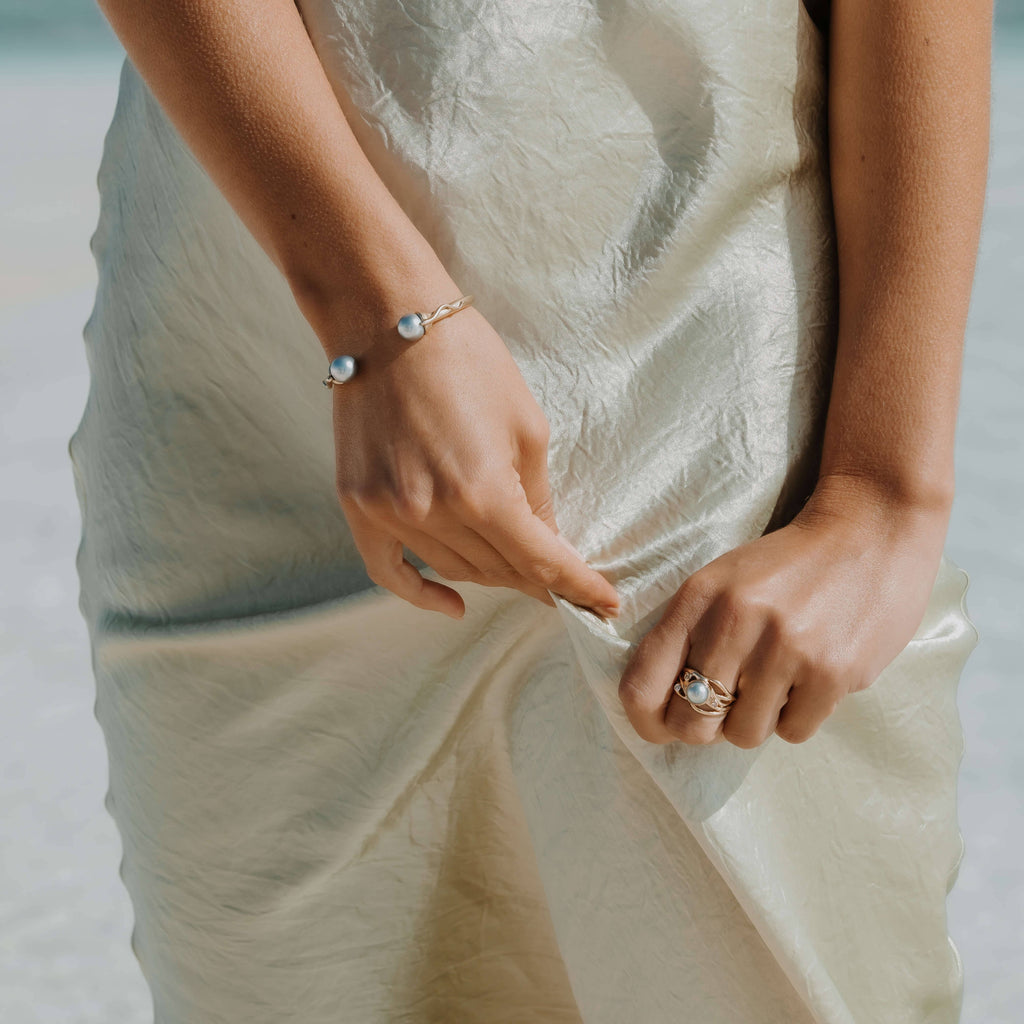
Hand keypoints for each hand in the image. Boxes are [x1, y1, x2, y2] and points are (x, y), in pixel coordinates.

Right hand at [303, 282, 620, 621]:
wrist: (388, 321)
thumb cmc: (468, 360)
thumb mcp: (526, 426)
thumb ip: (537, 496)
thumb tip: (550, 544)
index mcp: (483, 492)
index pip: (541, 562)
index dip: (578, 586)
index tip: (604, 603)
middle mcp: (433, 512)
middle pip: (499, 571)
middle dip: (539, 580)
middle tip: (564, 582)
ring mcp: (389, 512)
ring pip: (454, 570)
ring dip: (493, 577)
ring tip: (519, 573)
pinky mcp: (358, 504)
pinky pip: (389, 570)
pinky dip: (421, 593)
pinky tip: (452, 604)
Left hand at [617, 474, 951, 746]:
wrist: (872, 528)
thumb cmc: (788, 563)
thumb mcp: (722, 581)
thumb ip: (687, 635)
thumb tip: (661, 710)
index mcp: (697, 597)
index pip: (641, 686)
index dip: (645, 723)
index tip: (660, 728)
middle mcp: (735, 621)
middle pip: (691, 724)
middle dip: (705, 729)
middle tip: (727, 707)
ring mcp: (785, 647)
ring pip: (743, 735)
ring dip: (757, 720)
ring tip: (775, 682)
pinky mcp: (833, 671)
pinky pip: (794, 732)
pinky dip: (798, 716)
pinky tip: (810, 678)